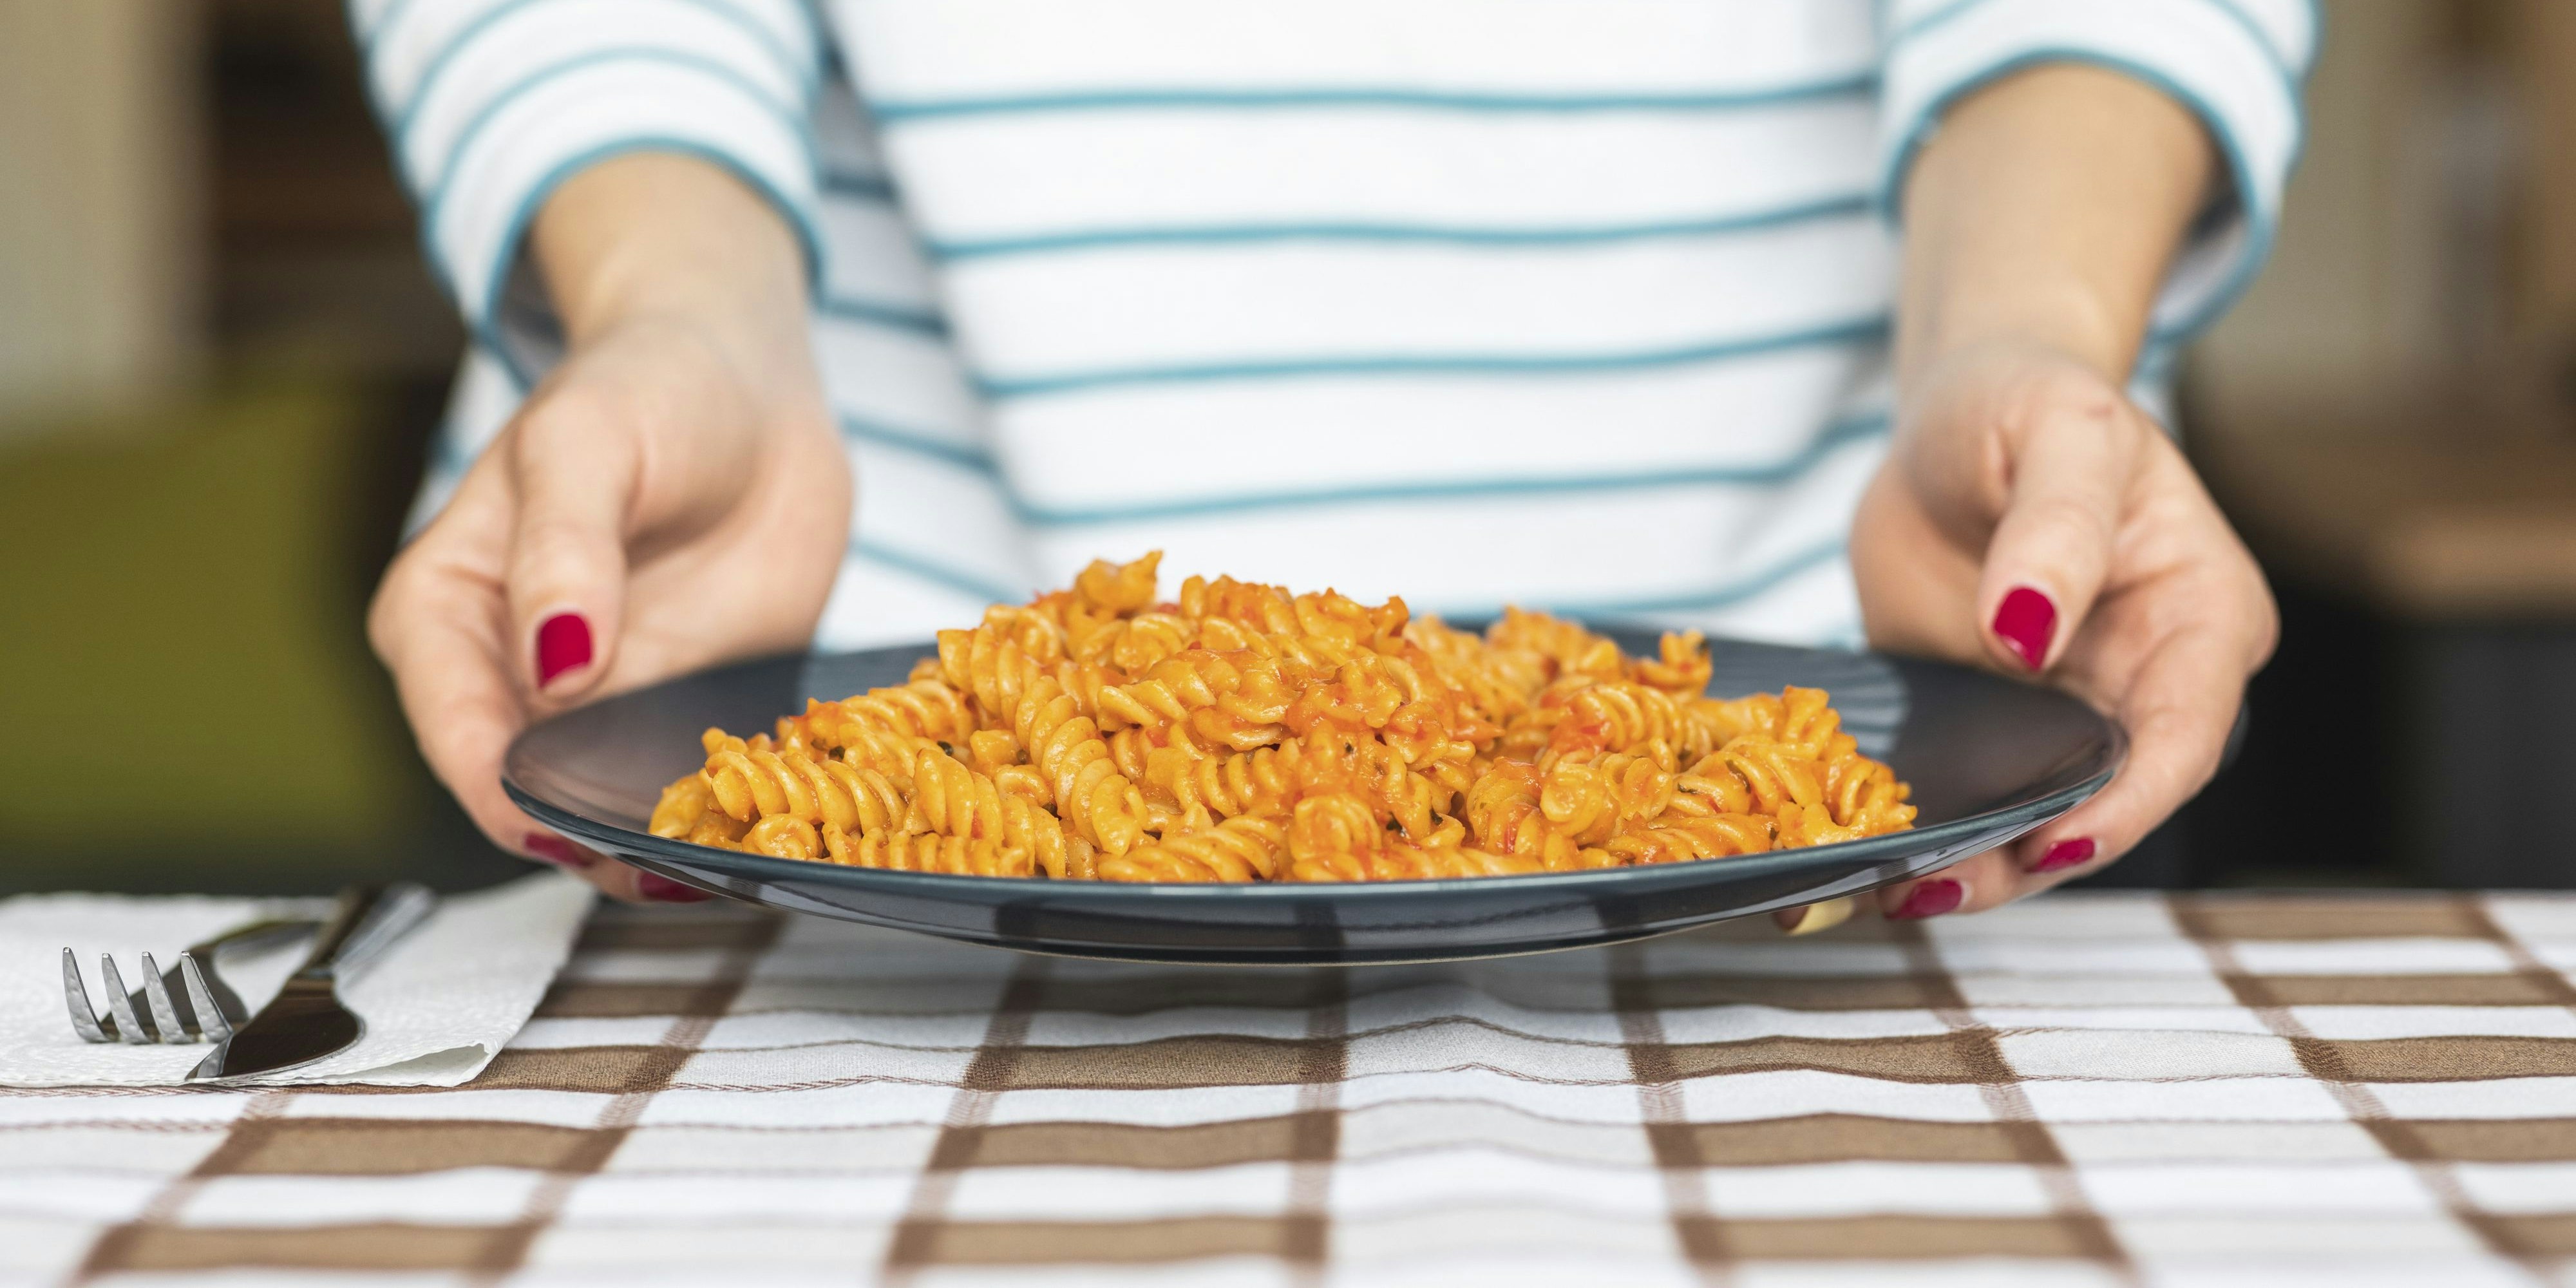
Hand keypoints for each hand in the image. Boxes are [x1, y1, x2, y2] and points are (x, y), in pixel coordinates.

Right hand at [368, 155, 849, 900]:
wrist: (750, 387)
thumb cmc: (646, 389)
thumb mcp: (587, 441)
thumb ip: (564, 551)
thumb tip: (555, 665)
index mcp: (445, 614)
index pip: (459, 736)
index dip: (508, 796)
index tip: (571, 831)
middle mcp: (510, 679)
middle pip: (530, 798)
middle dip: (591, 840)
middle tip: (668, 863)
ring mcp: (601, 706)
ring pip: (612, 811)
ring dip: (661, 845)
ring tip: (722, 864)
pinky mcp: (682, 714)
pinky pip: (693, 788)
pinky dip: (724, 816)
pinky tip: (768, 833)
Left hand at [1842, 339, 2275, 916]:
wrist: (1958, 411)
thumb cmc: (2029, 400)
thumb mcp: (2058, 430)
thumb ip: (2055, 529)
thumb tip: (2030, 631)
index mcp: (2202, 617)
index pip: (2183, 736)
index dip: (2123, 804)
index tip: (2048, 845)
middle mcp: (2147, 683)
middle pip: (2107, 802)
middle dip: (2026, 858)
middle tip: (1929, 887)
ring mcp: (2066, 713)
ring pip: (2034, 816)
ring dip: (1968, 863)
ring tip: (1887, 890)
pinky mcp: (1989, 723)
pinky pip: (1967, 790)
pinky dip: (1922, 826)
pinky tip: (1860, 852)